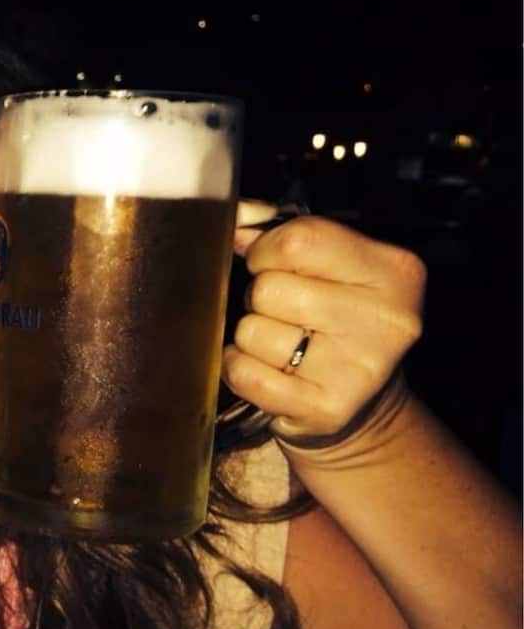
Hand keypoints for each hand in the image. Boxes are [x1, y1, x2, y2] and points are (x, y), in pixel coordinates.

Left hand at [223, 209, 425, 456]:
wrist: (366, 405)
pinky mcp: (325, 409)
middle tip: (283, 312)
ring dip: (251, 336)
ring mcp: (358, 369)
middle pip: (270, 288)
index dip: (267, 250)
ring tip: (281, 343)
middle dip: (260, 297)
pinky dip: (240, 368)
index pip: (299, 239)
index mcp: (393, 271)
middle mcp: (385, 320)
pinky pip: (245, 373)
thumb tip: (234, 220)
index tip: (269, 263)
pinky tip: (264, 368)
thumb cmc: (337, 322)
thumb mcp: (333, 268)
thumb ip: (284, 234)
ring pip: (252, 331)